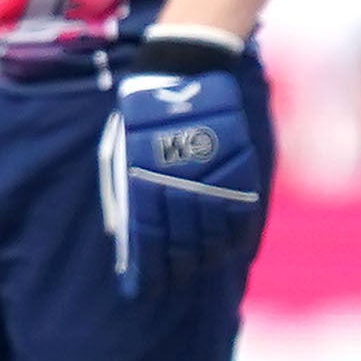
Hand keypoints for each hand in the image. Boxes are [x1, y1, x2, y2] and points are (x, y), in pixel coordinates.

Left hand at [103, 33, 264, 298]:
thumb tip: (123, 242)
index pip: (146, 240)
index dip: (145, 270)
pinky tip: (225, 248)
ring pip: (213, 235)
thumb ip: (124, 196)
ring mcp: (212, 178)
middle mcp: (180, 182)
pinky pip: (241, 215)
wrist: (184, 70)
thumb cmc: (142, 116)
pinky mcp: (241, 169)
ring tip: (195, 268)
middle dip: (174, 269)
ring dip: (203, 258)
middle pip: (181, 244)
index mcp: (144, 179)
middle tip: (171, 282)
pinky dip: (234, 237)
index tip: (142, 290)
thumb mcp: (120, 153)